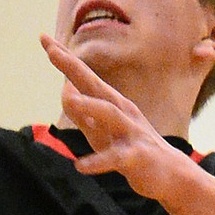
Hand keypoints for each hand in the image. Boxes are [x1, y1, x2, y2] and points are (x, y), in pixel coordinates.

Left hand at [41, 35, 180, 199]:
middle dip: (73, 67)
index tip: (43, 38)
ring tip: (70, 100)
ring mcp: (131, 132)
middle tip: (51, 50)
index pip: (83, 76)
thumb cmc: (131, 150)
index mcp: (112, 103)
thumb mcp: (102, 133)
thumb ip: (82, 115)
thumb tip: (64, 92)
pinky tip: (80, 166)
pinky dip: (98, 162)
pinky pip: (116, 158)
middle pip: (94, 84)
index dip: (64, 58)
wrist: (172, 175)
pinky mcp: (136, 156)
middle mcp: (122, 111)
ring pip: (109, 114)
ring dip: (90, 106)